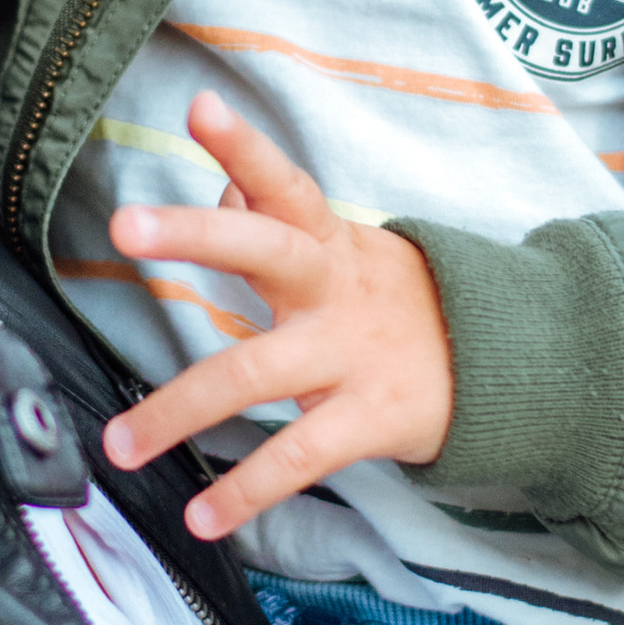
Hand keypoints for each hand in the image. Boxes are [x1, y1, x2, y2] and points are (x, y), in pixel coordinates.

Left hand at [99, 90, 455, 542]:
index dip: (244, 147)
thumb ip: (278, 218)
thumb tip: (222, 182)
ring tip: (118, 446)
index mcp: (326, 241)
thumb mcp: (344, 249)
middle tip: (123, 225)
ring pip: (254, 373)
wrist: (505, 366)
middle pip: (264, 250)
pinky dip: (246, 491)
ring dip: (177, 410)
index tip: (201, 107)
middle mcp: (334, 288)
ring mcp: (352, 353)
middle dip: (194, 234)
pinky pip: (298, 456)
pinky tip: (201, 517)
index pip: (282, 183)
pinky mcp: (370, 418)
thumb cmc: (396, 301)